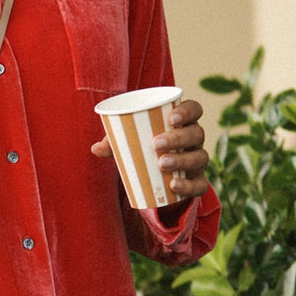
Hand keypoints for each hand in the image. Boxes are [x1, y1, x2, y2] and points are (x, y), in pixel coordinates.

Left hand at [91, 97, 209, 202]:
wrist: (154, 180)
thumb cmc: (142, 150)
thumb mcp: (128, 143)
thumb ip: (113, 142)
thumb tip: (96, 148)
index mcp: (182, 123)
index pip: (194, 110)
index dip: (187, 111)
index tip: (171, 117)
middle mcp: (194, 140)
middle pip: (196, 133)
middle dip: (178, 138)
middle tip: (155, 143)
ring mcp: (197, 160)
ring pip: (200, 158)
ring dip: (182, 160)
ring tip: (161, 164)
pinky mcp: (195, 182)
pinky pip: (200, 185)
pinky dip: (188, 186)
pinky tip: (173, 186)